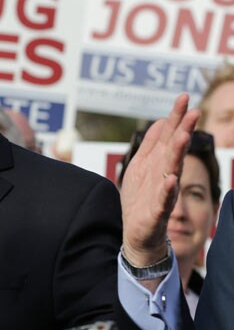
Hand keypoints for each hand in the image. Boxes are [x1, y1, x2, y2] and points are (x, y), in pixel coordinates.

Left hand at [120, 93, 198, 287]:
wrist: (138, 234)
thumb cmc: (142, 198)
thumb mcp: (142, 165)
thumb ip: (152, 144)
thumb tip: (162, 120)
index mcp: (159, 162)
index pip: (169, 136)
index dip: (176, 117)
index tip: (184, 97)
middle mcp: (164, 174)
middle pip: (174, 149)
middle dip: (183, 130)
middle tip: (193, 111)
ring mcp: (163, 192)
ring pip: (172, 170)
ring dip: (177, 153)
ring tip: (183, 137)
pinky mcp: (157, 211)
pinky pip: (164, 199)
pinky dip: (167, 190)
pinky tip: (171, 180)